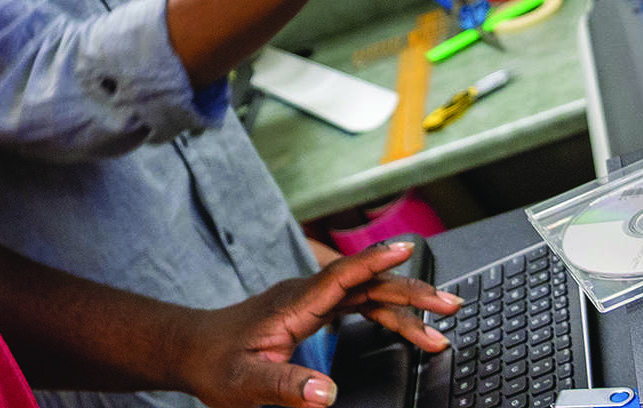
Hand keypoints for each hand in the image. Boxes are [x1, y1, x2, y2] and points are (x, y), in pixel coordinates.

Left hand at [173, 241, 460, 407]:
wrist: (191, 350)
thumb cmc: (215, 365)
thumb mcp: (245, 385)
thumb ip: (286, 387)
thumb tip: (327, 393)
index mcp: (292, 305)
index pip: (341, 276)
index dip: (374, 262)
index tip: (406, 248)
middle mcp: (305, 295)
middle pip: (366, 284)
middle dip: (410, 291)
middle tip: (450, 306)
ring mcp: (309, 300)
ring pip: (366, 294)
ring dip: (404, 306)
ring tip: (440, 328)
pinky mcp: (311, 310)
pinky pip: (357, 303)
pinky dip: (385, 313)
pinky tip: (404, 325)